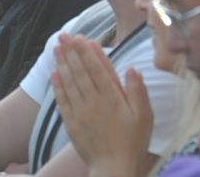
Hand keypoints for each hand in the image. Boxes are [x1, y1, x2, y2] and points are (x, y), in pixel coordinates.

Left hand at [53, 34, 154, 176]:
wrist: (114, 169)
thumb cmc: (133, 143)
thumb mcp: (145, 116)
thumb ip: (138, 91)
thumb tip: (132, 68)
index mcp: (112, 98)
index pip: (97, 68)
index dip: (88, 51)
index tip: (82, 37)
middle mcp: (94, 102)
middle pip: (80, 71)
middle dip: (71, 51)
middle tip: (64, 35)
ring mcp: (81, 113)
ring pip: (69, 83)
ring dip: (63, 63)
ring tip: (57, 48)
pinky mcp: (72, 124)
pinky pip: (62, 101)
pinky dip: (58, 86)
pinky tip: (55, 74)